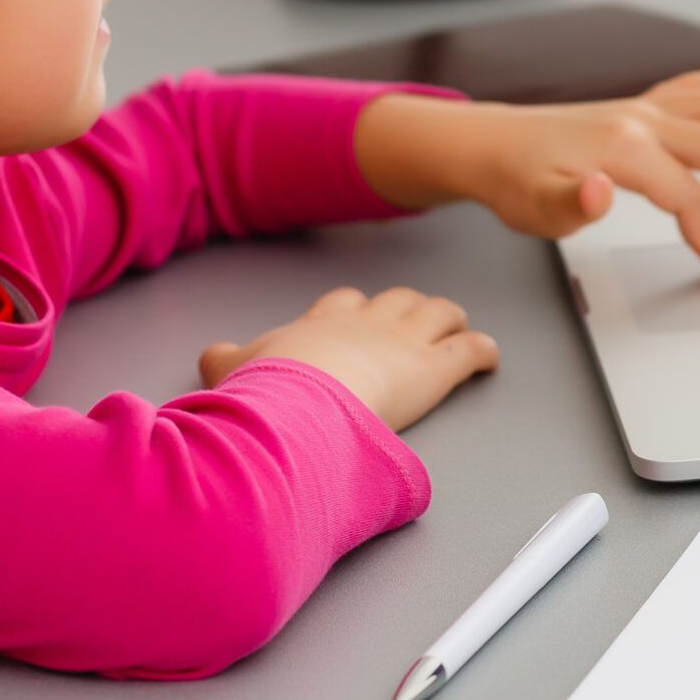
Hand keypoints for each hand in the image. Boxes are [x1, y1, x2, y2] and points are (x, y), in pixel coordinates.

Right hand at [198, 285, 497, 432]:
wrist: (299, 398)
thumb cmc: (268, 388)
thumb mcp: (233, 370)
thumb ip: (224, 361)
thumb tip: (210, 355)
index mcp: (322, 323)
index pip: (344, 303)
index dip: (356, 310)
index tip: (358, 318)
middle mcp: (367, 323)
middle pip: (396, 300)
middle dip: (407, 310)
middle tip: (414, 324)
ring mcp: (403, 342)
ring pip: (438, 312)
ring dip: (449, 320)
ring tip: (455, 329)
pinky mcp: (433, 368)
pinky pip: (469, 350)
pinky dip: (484, 352)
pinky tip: (489, 358)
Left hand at [456, 69, 699, 273]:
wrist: (488, 144)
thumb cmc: (512, 181)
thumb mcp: (533, 208)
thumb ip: (570, 204)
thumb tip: (599, 191)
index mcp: (623, 148)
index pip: (687, 193)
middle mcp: (640, 120)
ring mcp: (641, 108)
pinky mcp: (636, 107)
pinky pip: (691, 88)